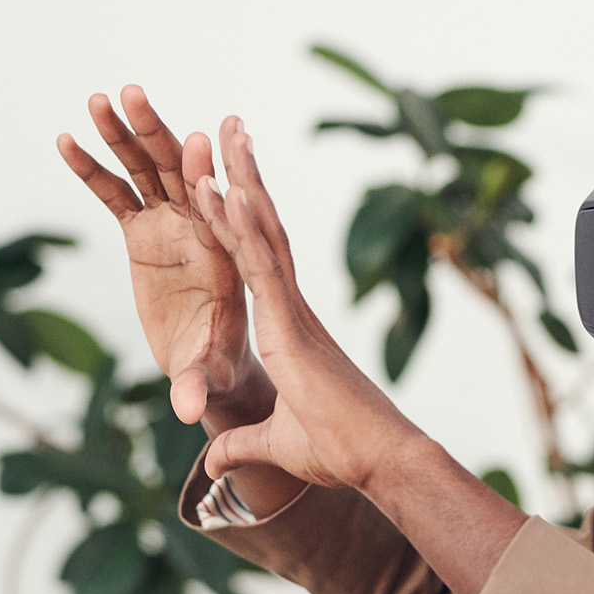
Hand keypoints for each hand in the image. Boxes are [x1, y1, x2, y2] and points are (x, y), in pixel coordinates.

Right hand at [58, 87, 269, 430]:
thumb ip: (198, 384)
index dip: (208, 180)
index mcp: (228, 254)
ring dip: (124, 134)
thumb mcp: (210, 374)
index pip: (220, 211)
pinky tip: (66, 139)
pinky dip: (92, 168)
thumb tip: (187, 411)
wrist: (210, 363)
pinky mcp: (143, 232)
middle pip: (180, 172)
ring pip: (147, 170)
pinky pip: (115, 193)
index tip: (199, 145)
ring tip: (98, 98)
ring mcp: (171, 225)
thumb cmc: (219, 366)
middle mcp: (201, 229)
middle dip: (158, 135)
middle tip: (136, 96)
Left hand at [185, 118, 424, 492]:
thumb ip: (242, 446)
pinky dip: (243, 228)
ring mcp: (292, 313)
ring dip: (241, 183)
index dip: (243, 220)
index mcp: (290, 328)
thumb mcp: (275, 446)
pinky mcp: (291, 327)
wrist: (379, 460)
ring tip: (223, 137)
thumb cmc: (341, 453)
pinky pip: (261, 268)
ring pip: (262, 235)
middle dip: (245, 178)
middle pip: (264, 230)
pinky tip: (226, 191)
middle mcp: (293, 310)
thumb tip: (215, 462)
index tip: (228, 180)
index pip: (260, 262)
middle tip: (230, 131)